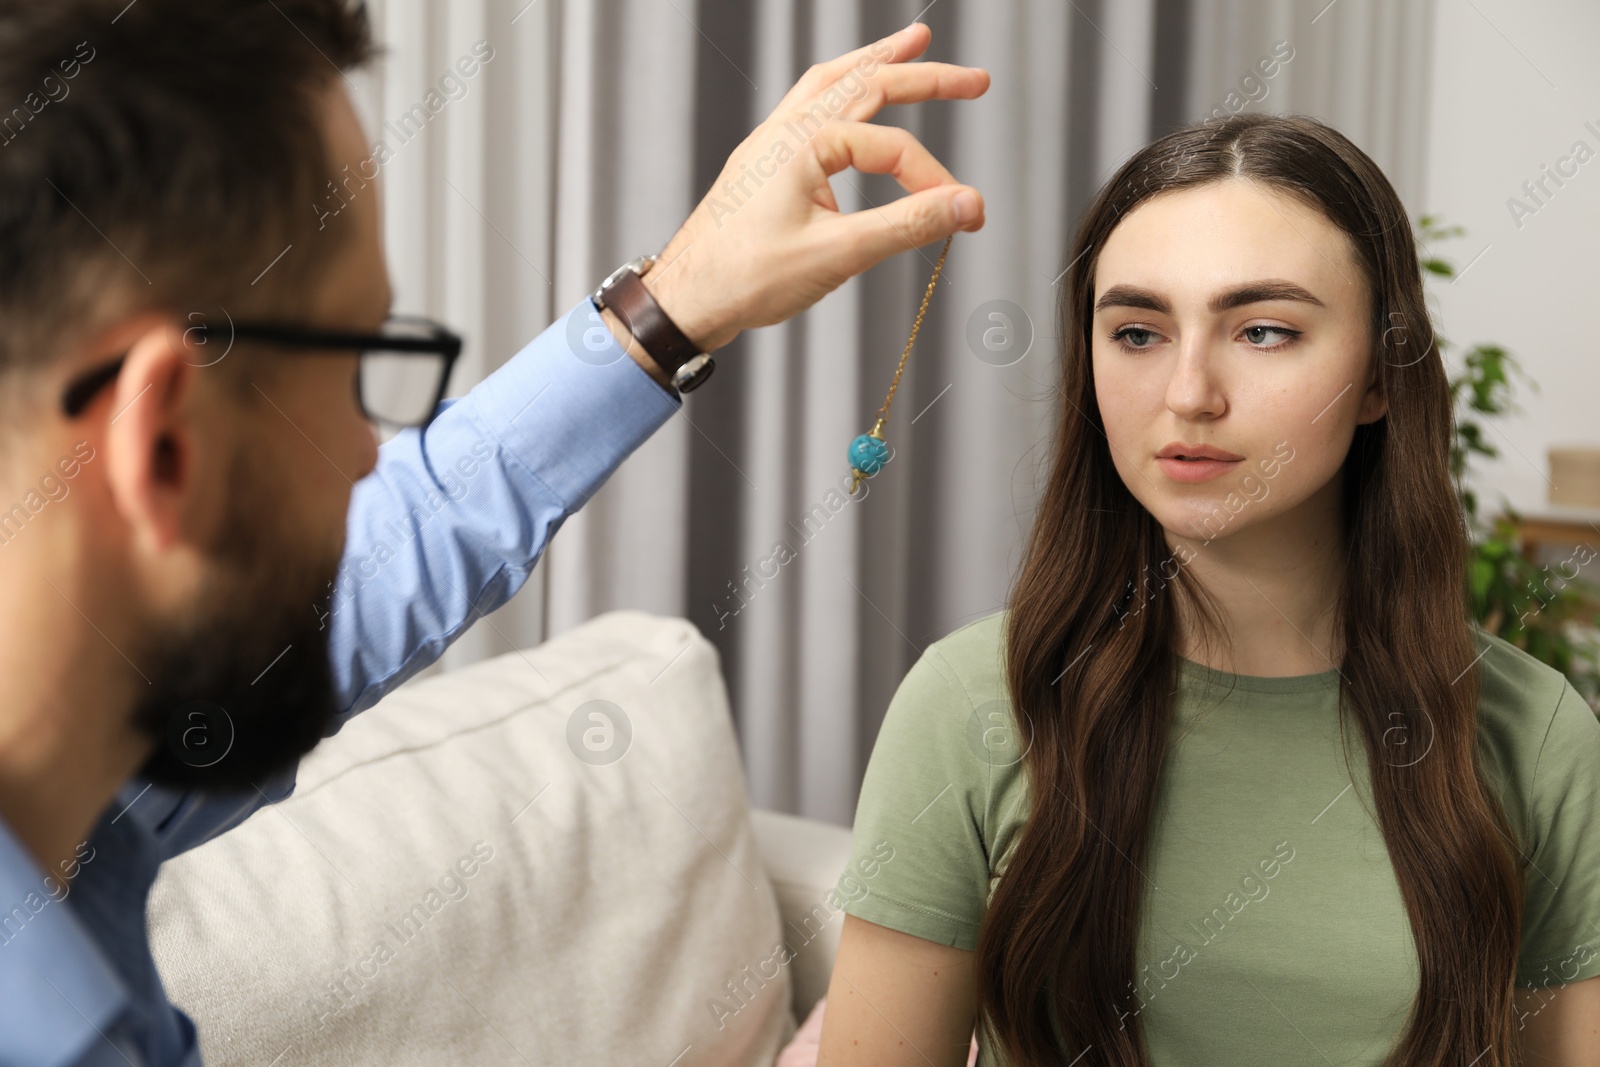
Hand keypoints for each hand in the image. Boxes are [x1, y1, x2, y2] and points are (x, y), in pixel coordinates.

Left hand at [639, 22, 988, 353]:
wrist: (686, 299)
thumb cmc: (743, 277)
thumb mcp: (837, 253)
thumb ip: (906, 226)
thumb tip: (963, 205)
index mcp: (802, 143)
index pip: (890, 149)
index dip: (932, 181)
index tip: (965, 214)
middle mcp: (785, 131)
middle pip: (865, 83)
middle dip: (923, 77)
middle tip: (972, 80)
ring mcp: (770, 144)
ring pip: (831, 84)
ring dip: (875, 64)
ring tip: (911, 47)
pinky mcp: (764, 164)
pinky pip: (808, 109)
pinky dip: (841, 92)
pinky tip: (852, 100)